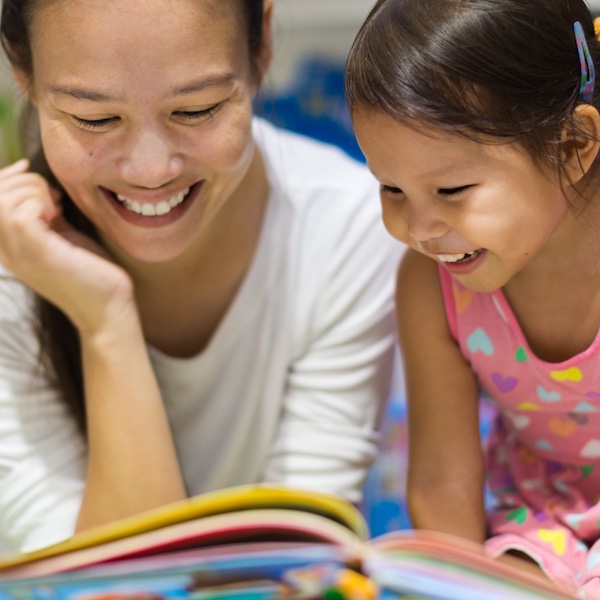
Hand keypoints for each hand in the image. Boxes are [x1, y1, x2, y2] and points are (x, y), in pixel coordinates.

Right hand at [0, 159, 135, 334]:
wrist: (108, 308)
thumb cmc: (91, 271)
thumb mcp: (61, 236)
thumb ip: (45, 215)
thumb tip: (36, 184)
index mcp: (8, 247)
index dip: (4, 178)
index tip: (30, 170)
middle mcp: (6, 252)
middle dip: (22, 181)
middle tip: (53, 196)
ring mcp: (19, 254)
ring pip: (2, 201)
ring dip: (32, 189)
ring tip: (57, 205)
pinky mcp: (39, 253)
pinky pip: (21, 214)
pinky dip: (40, 201)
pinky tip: (58, 213)